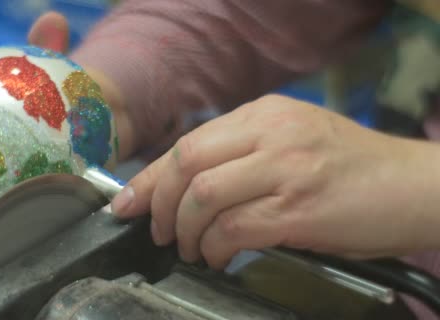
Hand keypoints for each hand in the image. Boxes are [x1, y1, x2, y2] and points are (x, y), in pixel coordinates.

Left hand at [111, 94, 439, 268]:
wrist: (416, 186)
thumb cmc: (353, 168)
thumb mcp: (295, 140)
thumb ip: (245, 152)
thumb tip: (188, 186)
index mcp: (265, 115)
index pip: (189, 143)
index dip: (150, 176)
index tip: (127, 201)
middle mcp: (271, 134)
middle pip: (186, 164)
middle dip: (160, 204)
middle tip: (159, 231)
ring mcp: (285, 168)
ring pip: (203, 197)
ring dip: (186, 231)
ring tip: (192, 249)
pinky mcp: (299, 208)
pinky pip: (234, 228)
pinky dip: (215, 248)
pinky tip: (219, 257)